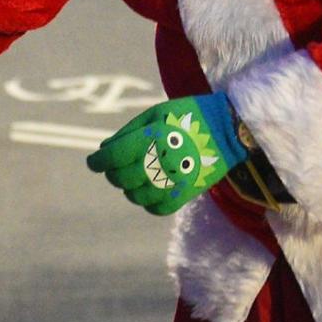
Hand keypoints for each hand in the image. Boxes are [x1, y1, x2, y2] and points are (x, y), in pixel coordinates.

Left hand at [86, 93, 248, 215]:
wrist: (227, 130)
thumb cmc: (187, 117)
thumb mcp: (155, 114)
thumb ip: (127, 133)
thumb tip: (103, 150)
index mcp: (152, 138)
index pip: (113, 158)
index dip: (98, 162)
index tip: (93, 162)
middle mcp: (160, 162)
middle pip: (121, 178)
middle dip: (112, 173)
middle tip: (114, 166)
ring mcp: (173, 182)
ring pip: (135, 196)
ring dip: (128, 187)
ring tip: (134, 175)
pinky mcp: (185, 195)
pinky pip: (155, 208)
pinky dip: (146, 201)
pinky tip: (149, 188)